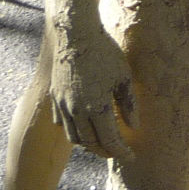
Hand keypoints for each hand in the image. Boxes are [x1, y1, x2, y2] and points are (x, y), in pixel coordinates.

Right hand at [49, 24, 135, 158]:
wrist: (75, 34)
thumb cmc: (105, 53)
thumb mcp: (124, 77)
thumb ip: (129, 104)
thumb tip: (133, 127)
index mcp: (97, 107)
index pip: (110, 140)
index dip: (121, 151)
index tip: (130, 155)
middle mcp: (77, 111)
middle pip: (90, 143)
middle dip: (105, 151)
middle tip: (116, 152)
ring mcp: (63, 105)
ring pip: (74, 137)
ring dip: (87, 144)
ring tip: (101, 142)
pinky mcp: (55, 97)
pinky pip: (62, 123)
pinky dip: (72, 131)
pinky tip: (82, 127)